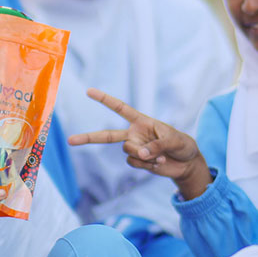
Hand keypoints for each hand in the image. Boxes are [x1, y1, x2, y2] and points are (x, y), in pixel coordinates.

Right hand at [68, 88, 212, 198]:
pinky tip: (158, 163)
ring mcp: (135, 149)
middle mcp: (134, 134)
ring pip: (128, 151)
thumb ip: (157, 145)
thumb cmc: (182, 144)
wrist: (186, 163)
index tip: (89, 91)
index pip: (120, 108)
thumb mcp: (174, 140)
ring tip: (161, 155)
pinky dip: (147, 165)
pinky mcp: (138, 162)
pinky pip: (134, 163)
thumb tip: (140, 155)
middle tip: (70, 141)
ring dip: (144, 155)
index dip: (105, 99)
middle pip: (107, 136)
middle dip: (88, 138)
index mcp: (141, 121)